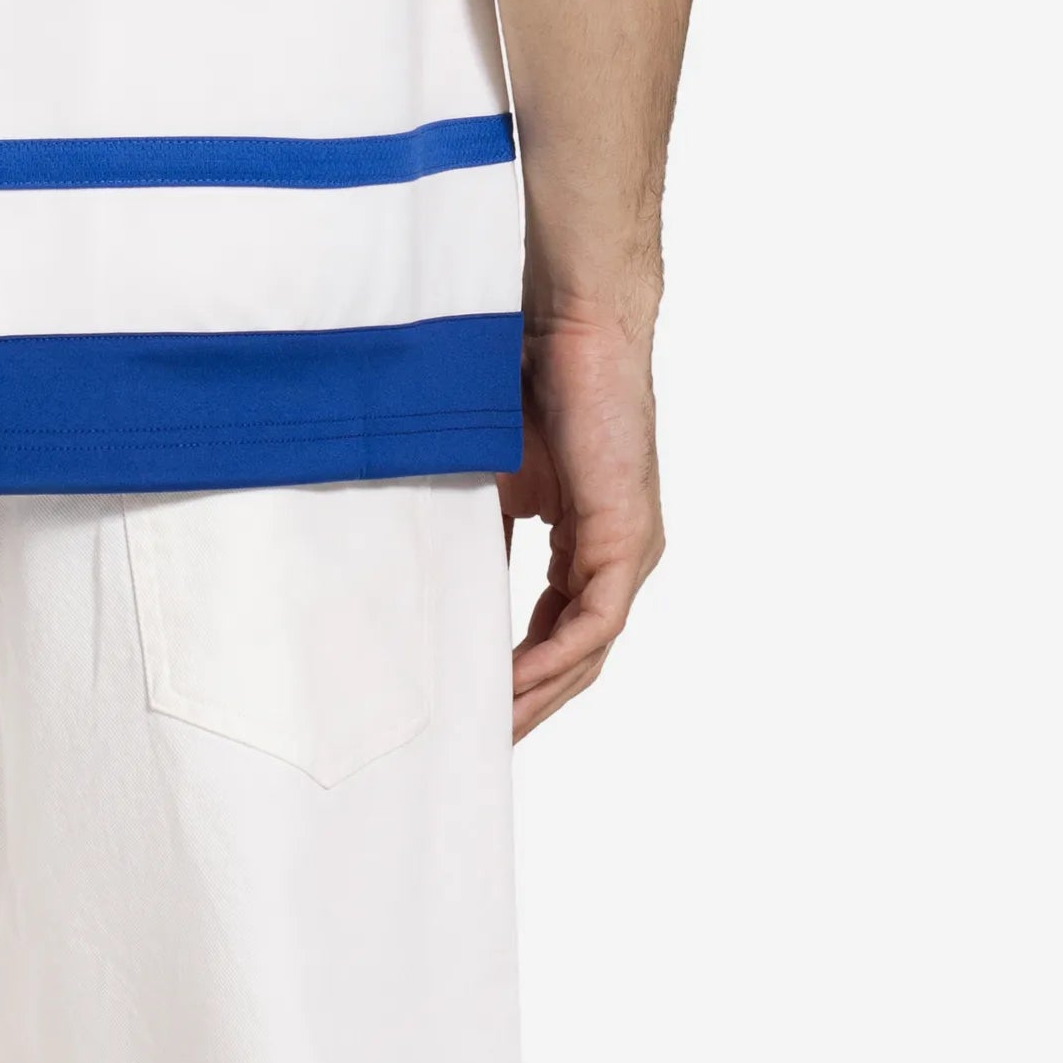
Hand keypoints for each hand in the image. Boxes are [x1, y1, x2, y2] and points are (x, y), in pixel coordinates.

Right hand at [496, 305, 665, 739]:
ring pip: (588, 652)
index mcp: (590, 540)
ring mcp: (628, 550)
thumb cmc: (524, 380)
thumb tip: (434, 585)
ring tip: (489, 730)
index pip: (559, 629)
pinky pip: (593, 625)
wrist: (565, 320)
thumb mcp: (490, 477)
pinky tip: (510, 684)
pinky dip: (551, 660)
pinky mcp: (625, 538)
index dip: (519, 674)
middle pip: (578, 657)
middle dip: (530, 703)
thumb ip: (479, 533)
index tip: (475, 706)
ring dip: (539, 695)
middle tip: (479, 743)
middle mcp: (618, 554)